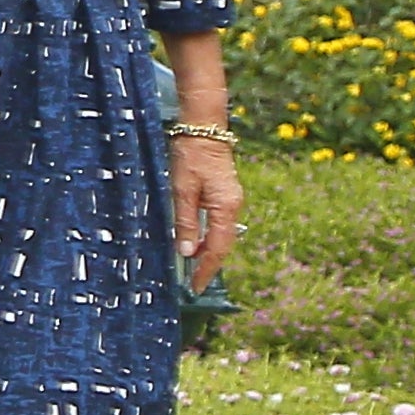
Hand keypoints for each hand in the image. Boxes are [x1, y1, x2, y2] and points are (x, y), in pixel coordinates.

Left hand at [173, 128, 243, 290]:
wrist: (203, 127)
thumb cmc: (190, 155)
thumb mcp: (181, 189)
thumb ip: (184, 221)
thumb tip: (186, 252)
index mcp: (226, 208)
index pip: (217, 248)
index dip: (206, 269)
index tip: (195, 287)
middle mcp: (233, 207)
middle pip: (222, 244)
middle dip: (208, 264)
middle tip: (192, 282)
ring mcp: (230, 200)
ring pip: (220, 234)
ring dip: (207, 251)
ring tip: (191, 268)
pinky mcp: (224, 194)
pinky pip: (218, 223)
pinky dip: (207, 236)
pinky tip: (194, 242)